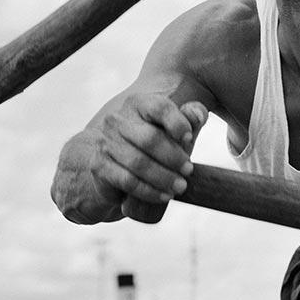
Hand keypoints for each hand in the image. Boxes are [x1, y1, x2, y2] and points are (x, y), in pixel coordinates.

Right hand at [53, 97, 207, 224]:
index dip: (177, 122)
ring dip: (163, 177)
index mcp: (137, 104)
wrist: (112, 165)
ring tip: (180, 187)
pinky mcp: (100, 166)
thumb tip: (199, 116)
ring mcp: (106, 143)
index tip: (190, 138)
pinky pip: (127, 180)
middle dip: (173, 156)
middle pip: (150, 138)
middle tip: (189, 170)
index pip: (159, 107)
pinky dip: (148, 190)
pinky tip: (163, 196)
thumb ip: (190, 117)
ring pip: (139, 162)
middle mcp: (117, 120)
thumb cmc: (152, 144)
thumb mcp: (171, 129)